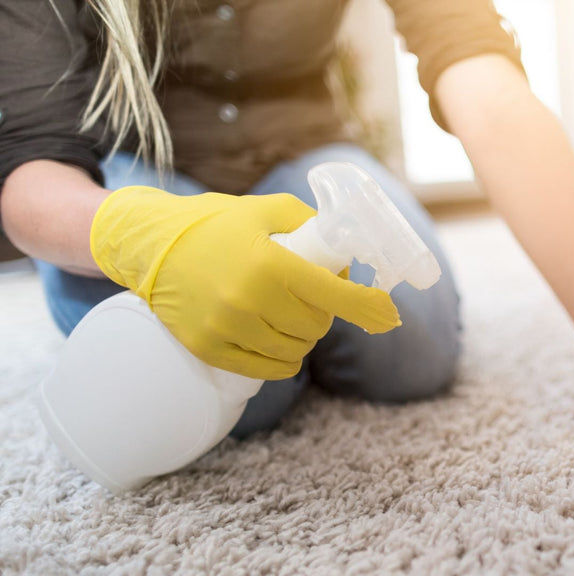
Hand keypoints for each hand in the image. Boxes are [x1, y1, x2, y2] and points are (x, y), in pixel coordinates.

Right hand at [90, 186, 400, 379]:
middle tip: (314, 299)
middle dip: (324, 315)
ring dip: (304, 339)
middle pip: (316, 327)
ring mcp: (226, 327)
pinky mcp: (207, 347)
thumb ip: (311, 224)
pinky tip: (281, 345)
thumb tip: (348, 255)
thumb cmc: (214, 223)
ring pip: (294, 351)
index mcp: (270, 263)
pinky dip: (283, 361)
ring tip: (292, 318)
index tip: (388, 315)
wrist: (148, 243)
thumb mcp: (267, 210)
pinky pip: (265, 368)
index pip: (335, 295)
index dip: (368, 308)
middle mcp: (249, 299)